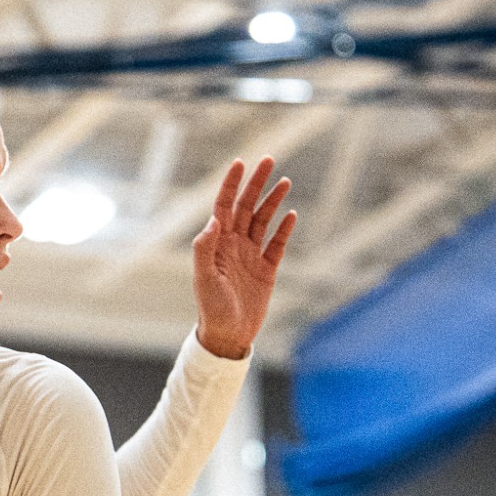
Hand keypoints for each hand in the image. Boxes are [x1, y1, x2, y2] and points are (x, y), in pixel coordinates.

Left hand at [192, 157, 295, 360]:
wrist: (228, 335)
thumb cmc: (211, 308)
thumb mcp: (204, 279)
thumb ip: (205, 249)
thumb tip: (214, 220)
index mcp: (217, 243)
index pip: (224, 206)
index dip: (231, 184)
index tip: (240, 163)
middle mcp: (234, 245)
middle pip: (246, 206)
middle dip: (256, 184)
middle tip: (269, 161)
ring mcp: (251, 256)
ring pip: (263, 220)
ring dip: (272, 201)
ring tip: (284, 182)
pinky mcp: (266, 270)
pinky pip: (277, 244)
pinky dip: (284, 229)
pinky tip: (291, 214)